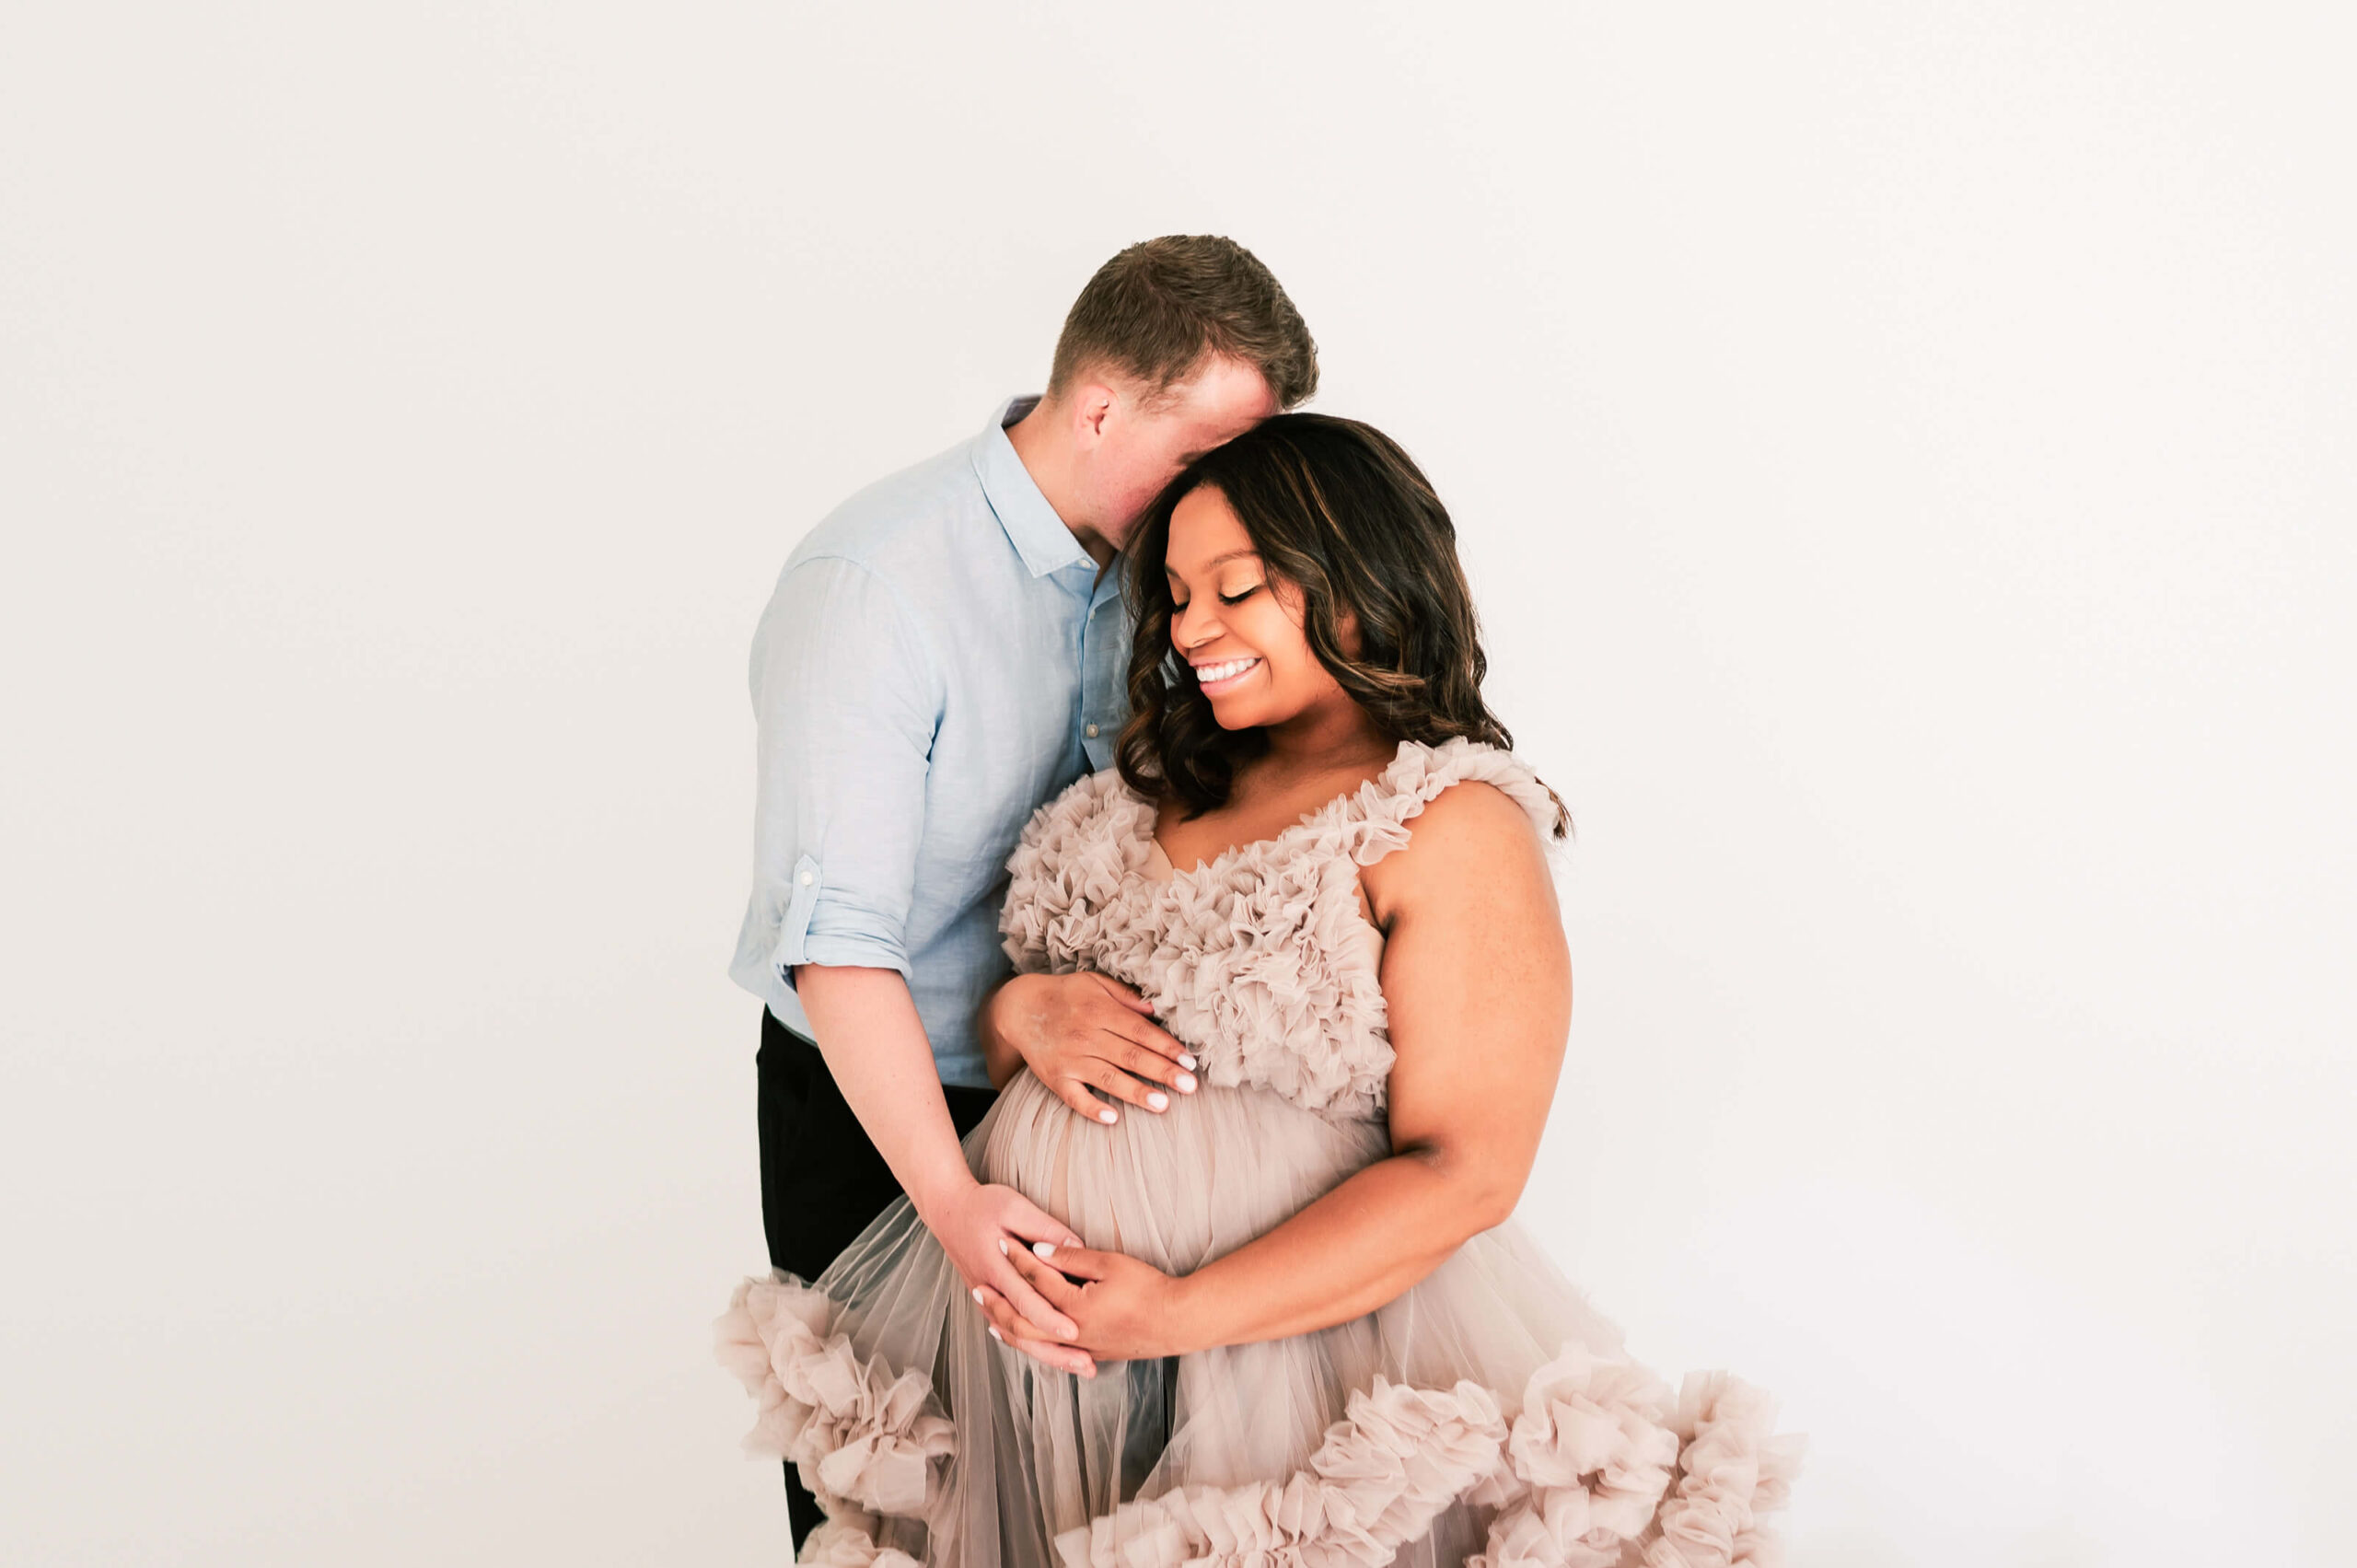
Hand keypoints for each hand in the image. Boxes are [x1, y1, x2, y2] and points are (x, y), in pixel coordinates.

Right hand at [915, 1178, 1096, 1374]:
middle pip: (1022, 1329)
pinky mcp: (987, 1301)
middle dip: (1055, 1350)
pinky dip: (1029, 1345)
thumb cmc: (983, 1205)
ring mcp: (986, 1298)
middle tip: (1085, 1364)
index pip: (1026, 1300)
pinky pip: (1009, 1330)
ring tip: (1075, 1365)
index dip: (1050, 1319)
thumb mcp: (1015, 1206)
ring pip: (1015, 1335)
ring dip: (1046, 1354)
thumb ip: (1045, 1228)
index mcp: (996, 1267)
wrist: (947, 1211)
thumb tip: (1077, 1247)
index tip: (1075, 1333)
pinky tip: (1050, 1355)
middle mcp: (989, 1289)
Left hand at [974, 1242, 1190, 1364]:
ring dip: (1009, 1328)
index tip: (1001, 1240)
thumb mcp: (1110, 1263)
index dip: (1018, 1257)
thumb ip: (1072, 1256)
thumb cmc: (1148, 1289)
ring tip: (990, 1318)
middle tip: (977, 1288)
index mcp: (1073, 1307)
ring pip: (1033, 1343)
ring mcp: (1080, 1347)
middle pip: (1022, 1319)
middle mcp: (1071, 1332)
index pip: (1036, 1279)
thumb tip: (1041, 1250)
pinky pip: (1050, 1351)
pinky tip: (1026, 1338)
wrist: (1177, 1322)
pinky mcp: (1092, 1353)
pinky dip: (1031, 1344)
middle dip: (998, 1303)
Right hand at [986, 972, 1197, 1123]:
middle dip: (1162, 1072)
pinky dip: (1092, 1108)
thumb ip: (1126, 996)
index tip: (1190, 1061)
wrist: (1018, 1008)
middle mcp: (1086, 1036)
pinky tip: (1112, 1118)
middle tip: (1189, 1086)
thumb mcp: (1094, 983)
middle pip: (1130, 1056)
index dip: (1166, 1046)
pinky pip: (1074, 1097)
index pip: (1140, 1031)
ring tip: (1163, 1105)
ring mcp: (1070, 1059)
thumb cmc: (1065, 994)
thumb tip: (1156, 1008)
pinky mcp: (1055, 1078)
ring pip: (1108, 1078)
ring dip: (1136, 1092)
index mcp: (1100, 1011)